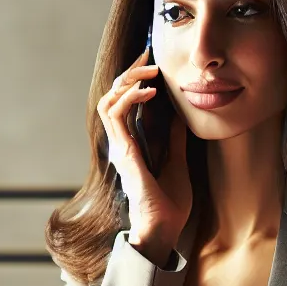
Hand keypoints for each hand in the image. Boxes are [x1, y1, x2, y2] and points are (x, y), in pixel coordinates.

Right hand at [96, 46, 190, 264]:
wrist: (164, 229)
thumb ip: (174, 140)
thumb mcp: (178, 164)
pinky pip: (115, 113)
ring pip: (108, 101)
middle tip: (149, 56)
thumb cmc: (169, 206)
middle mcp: (121, 145)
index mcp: (131, 147)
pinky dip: (129, 96)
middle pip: (113, 98)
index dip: (133, 81)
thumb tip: (177, 117)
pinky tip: (148, 90)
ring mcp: (119, 148)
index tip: (150, 62)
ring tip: (149, 70)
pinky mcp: (123, 151)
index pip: (123, 106)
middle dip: (129, 73)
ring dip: (127, 80)